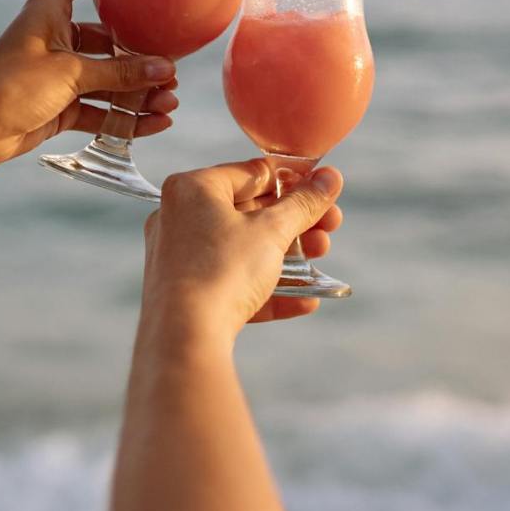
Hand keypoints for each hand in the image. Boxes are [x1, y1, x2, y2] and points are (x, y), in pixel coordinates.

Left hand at [0, 0, 178, 171]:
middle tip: (171, 68)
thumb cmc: (11, 85)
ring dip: (138, 92)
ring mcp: (59, 75)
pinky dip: (124, 118)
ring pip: (108, 80)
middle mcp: (56, 39)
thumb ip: (119, 73)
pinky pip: (100, 110)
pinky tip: (154, 123)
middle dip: (140, 56)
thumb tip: (164, 69)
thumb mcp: (71, 73)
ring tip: (170, 102)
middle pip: (107, 40)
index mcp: (50, 12)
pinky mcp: (60, 106)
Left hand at [140, 161, 344, 347]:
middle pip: (249, 212)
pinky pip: (232, 283)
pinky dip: (267, 287)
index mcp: (192, 189)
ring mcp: (180, 258)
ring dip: (288, 253)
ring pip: (244, 249)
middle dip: (296, 221)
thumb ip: (303, 203)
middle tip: (331, 225)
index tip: (323, 189)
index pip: (251, 174)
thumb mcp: (271, 231)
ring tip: (320, 256)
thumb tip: (330, 178)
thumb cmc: (221, 270)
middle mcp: (179, 218)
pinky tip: (306, 299)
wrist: (185, 336)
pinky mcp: (187, 294)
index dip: (292, 180)